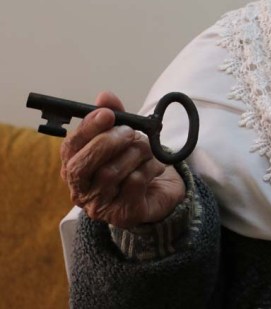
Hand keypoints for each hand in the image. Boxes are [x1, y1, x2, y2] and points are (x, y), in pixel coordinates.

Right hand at [60, 91, 185, 227]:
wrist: (160, 190)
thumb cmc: (134, 162)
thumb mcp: (125, 135)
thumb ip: (115, 116)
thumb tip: (105, 96)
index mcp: (75, 166)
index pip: (70, 147)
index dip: (88, 128)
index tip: (107, 114)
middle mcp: (81, 189)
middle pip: (83, 165)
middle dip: (109, 142)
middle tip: (130, 132)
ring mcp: (100, 205)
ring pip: (111, 173)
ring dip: (135, 153)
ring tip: (147, 150)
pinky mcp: (123, 214)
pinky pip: (134, 183)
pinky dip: (149, 168)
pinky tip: (155, 166)